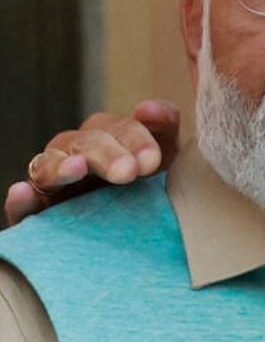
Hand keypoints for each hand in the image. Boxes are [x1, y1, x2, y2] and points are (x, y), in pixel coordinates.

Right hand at [4, 100, 181, 225]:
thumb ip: (164, 126)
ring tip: (77, 169)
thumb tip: (146, 107)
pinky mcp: (36, 215)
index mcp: (111, 138)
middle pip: (85, 143)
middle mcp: (78, 155)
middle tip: (127, 172)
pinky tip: (22, 193)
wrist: (142, 234)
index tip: (151, 161)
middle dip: (106, 154)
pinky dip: (21, 198)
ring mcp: (55, 184)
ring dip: (61, 166)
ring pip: (48, 165)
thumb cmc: (155, 187)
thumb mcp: (167, 157)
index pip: (118, 128)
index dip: (135, 139)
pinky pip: (23, 205)